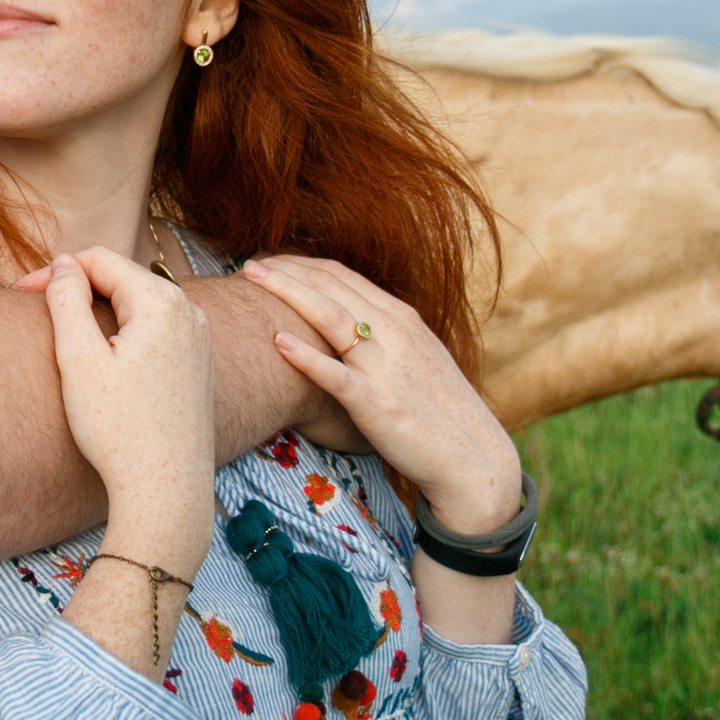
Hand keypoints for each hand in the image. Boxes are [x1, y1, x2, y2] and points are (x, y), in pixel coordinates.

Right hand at [43, 246, 216, 580]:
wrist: (166, 490)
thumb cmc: (119, 429)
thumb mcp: (79, 359)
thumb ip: (66, 300)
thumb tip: (62, 264)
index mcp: (161, 301)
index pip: (99, 259)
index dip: (54, 271)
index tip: (19, 294)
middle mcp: (189, 311)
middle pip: (122, 278)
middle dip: (78, 287)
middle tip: (36, 312)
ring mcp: (199, 338)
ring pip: (139, 303)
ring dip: (100, 309)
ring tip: (65, 335)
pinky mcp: (199, 365)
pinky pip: (157, 330)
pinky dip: (125, 332)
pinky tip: (104, 361)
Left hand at [241, 255, 520, 535]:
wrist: (471, 458)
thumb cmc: (437, 411)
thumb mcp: (415, 358)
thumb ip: (382, 334)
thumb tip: (347, 321)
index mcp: (402, 318)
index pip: (342, 276)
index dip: (300, 265)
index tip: (269, 261)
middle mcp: (394, 333)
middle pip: (330, 287)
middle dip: (285, 271)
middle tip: (248, 264)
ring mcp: (385, 367)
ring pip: (330, 317)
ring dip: (287, 293)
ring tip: (251, 280)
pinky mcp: (377, 404)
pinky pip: (336, 375)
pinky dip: (307, 356)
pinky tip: (278, 342)